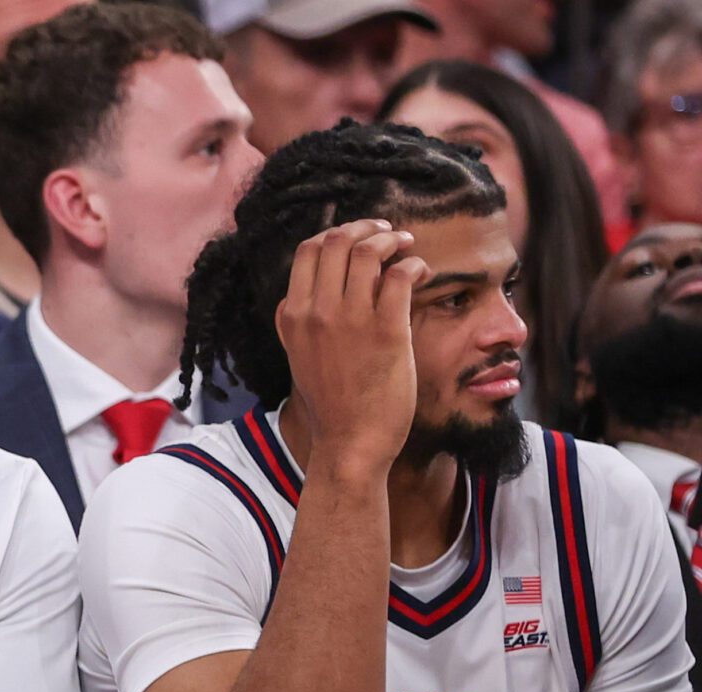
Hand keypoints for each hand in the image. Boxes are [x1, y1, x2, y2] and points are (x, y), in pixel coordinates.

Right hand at [275, 219, 426, 476]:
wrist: (349, 443)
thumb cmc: (330, 404)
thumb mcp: (297, 358)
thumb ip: (296, 323)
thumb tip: (302, 295)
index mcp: (292, 316)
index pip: (306, 251)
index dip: (335, 234)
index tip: (356, 238)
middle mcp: (316, 312)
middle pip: (335, 240)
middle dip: (365, 227)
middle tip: (387, 233)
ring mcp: (350, 320)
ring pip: (367, 249)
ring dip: (392, 239)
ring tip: (406, 246)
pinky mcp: (386, 330)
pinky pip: (401, 275)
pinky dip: (414, 264)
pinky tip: (421, 271)